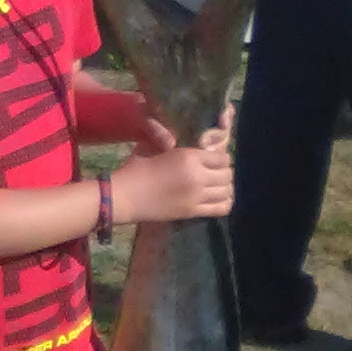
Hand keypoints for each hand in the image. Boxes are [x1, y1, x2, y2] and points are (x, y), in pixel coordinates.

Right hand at [111, 107, 234, 225]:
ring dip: (225, 187)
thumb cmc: (135, 170)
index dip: (221, 156)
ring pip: (227, 190)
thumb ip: (169, 140)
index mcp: (189, 157)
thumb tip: (178, 138)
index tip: (213, 158)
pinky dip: (224, 203)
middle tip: (215, 172)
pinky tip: (217, 199)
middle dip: (224, 171)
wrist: (123, 197)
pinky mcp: (193, 212)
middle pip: (227, 173)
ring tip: (216, 186)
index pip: (222, 156)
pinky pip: (221, 208)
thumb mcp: (152, 147)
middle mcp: (198, 176)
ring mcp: (197, 196)